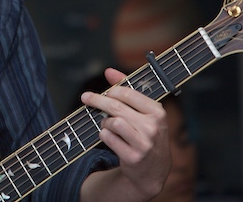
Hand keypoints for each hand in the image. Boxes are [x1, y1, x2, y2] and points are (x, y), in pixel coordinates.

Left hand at [79, 67, 170, 201]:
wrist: (153, 171)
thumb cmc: (145, 135)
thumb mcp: (143, 113)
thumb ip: (127, 90)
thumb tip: (109, 71)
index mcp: (157, 112)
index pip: (127, 93)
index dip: (110, 91)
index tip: (100, 91)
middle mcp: (153, 127)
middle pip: (116, 106)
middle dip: (97, 100)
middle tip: (85, 98)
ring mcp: (144, 144)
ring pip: (112, 122)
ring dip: (104, 122)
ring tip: (107, 124)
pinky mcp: (133, 157)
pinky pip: (109, 138)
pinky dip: (104, 135)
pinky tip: (109, 137)